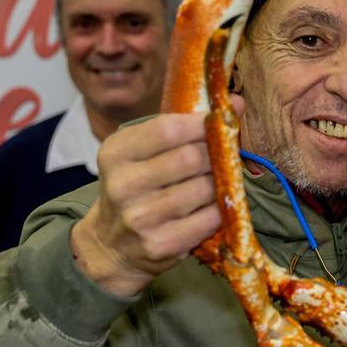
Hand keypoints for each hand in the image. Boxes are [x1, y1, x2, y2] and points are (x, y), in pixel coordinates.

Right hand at [70, 113, 219, 296]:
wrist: (110, 244)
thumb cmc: (136, 187)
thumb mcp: (141, 152)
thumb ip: (182, 127)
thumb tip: (236, 102)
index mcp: (116, 153)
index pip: (168, 130)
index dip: (203, 123)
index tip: (221, 121)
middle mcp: (123, 185)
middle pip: (191, 159)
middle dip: (216, 154)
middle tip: (225, 155)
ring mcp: (141, 218)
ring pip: (205, 189)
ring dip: (221, 183)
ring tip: (218, 181)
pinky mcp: (159, 244)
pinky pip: (210, 219)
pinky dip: (221, 210)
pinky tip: (214, 206)